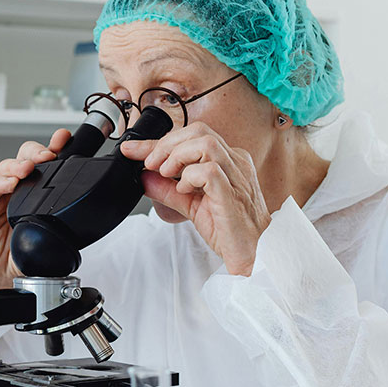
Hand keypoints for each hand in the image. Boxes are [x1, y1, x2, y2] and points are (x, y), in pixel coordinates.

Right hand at [0, 129, 71, 287]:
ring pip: (6, 169)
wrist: (3, 278)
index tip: (63, 138)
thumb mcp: (53, 238)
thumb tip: (89, 215)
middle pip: (24, 158)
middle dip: (36, 152)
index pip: (45, 164)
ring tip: (28, 168)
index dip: (54, 147)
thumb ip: (66, 224)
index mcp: (37, 193)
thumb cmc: (24, 256)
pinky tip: (9, 184)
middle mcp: (18, 190)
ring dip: (18, 165)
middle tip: (47, 156)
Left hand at [120, 123, 270, 275]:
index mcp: (228, 161)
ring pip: (205, 143)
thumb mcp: (192, 205)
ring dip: (178, 155)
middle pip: (199, 131)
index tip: (133, 150)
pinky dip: (190, 176)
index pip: (192, 137)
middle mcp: (235, 162)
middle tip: (150, 164)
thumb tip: (144, 178)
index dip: (158, 142)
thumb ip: (169, 190)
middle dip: (167, 144)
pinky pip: (210, 171)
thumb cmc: (230, 230)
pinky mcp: (233, 194)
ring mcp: (237, 176)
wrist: (254, 255)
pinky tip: (184, 189)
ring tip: (167, 174)